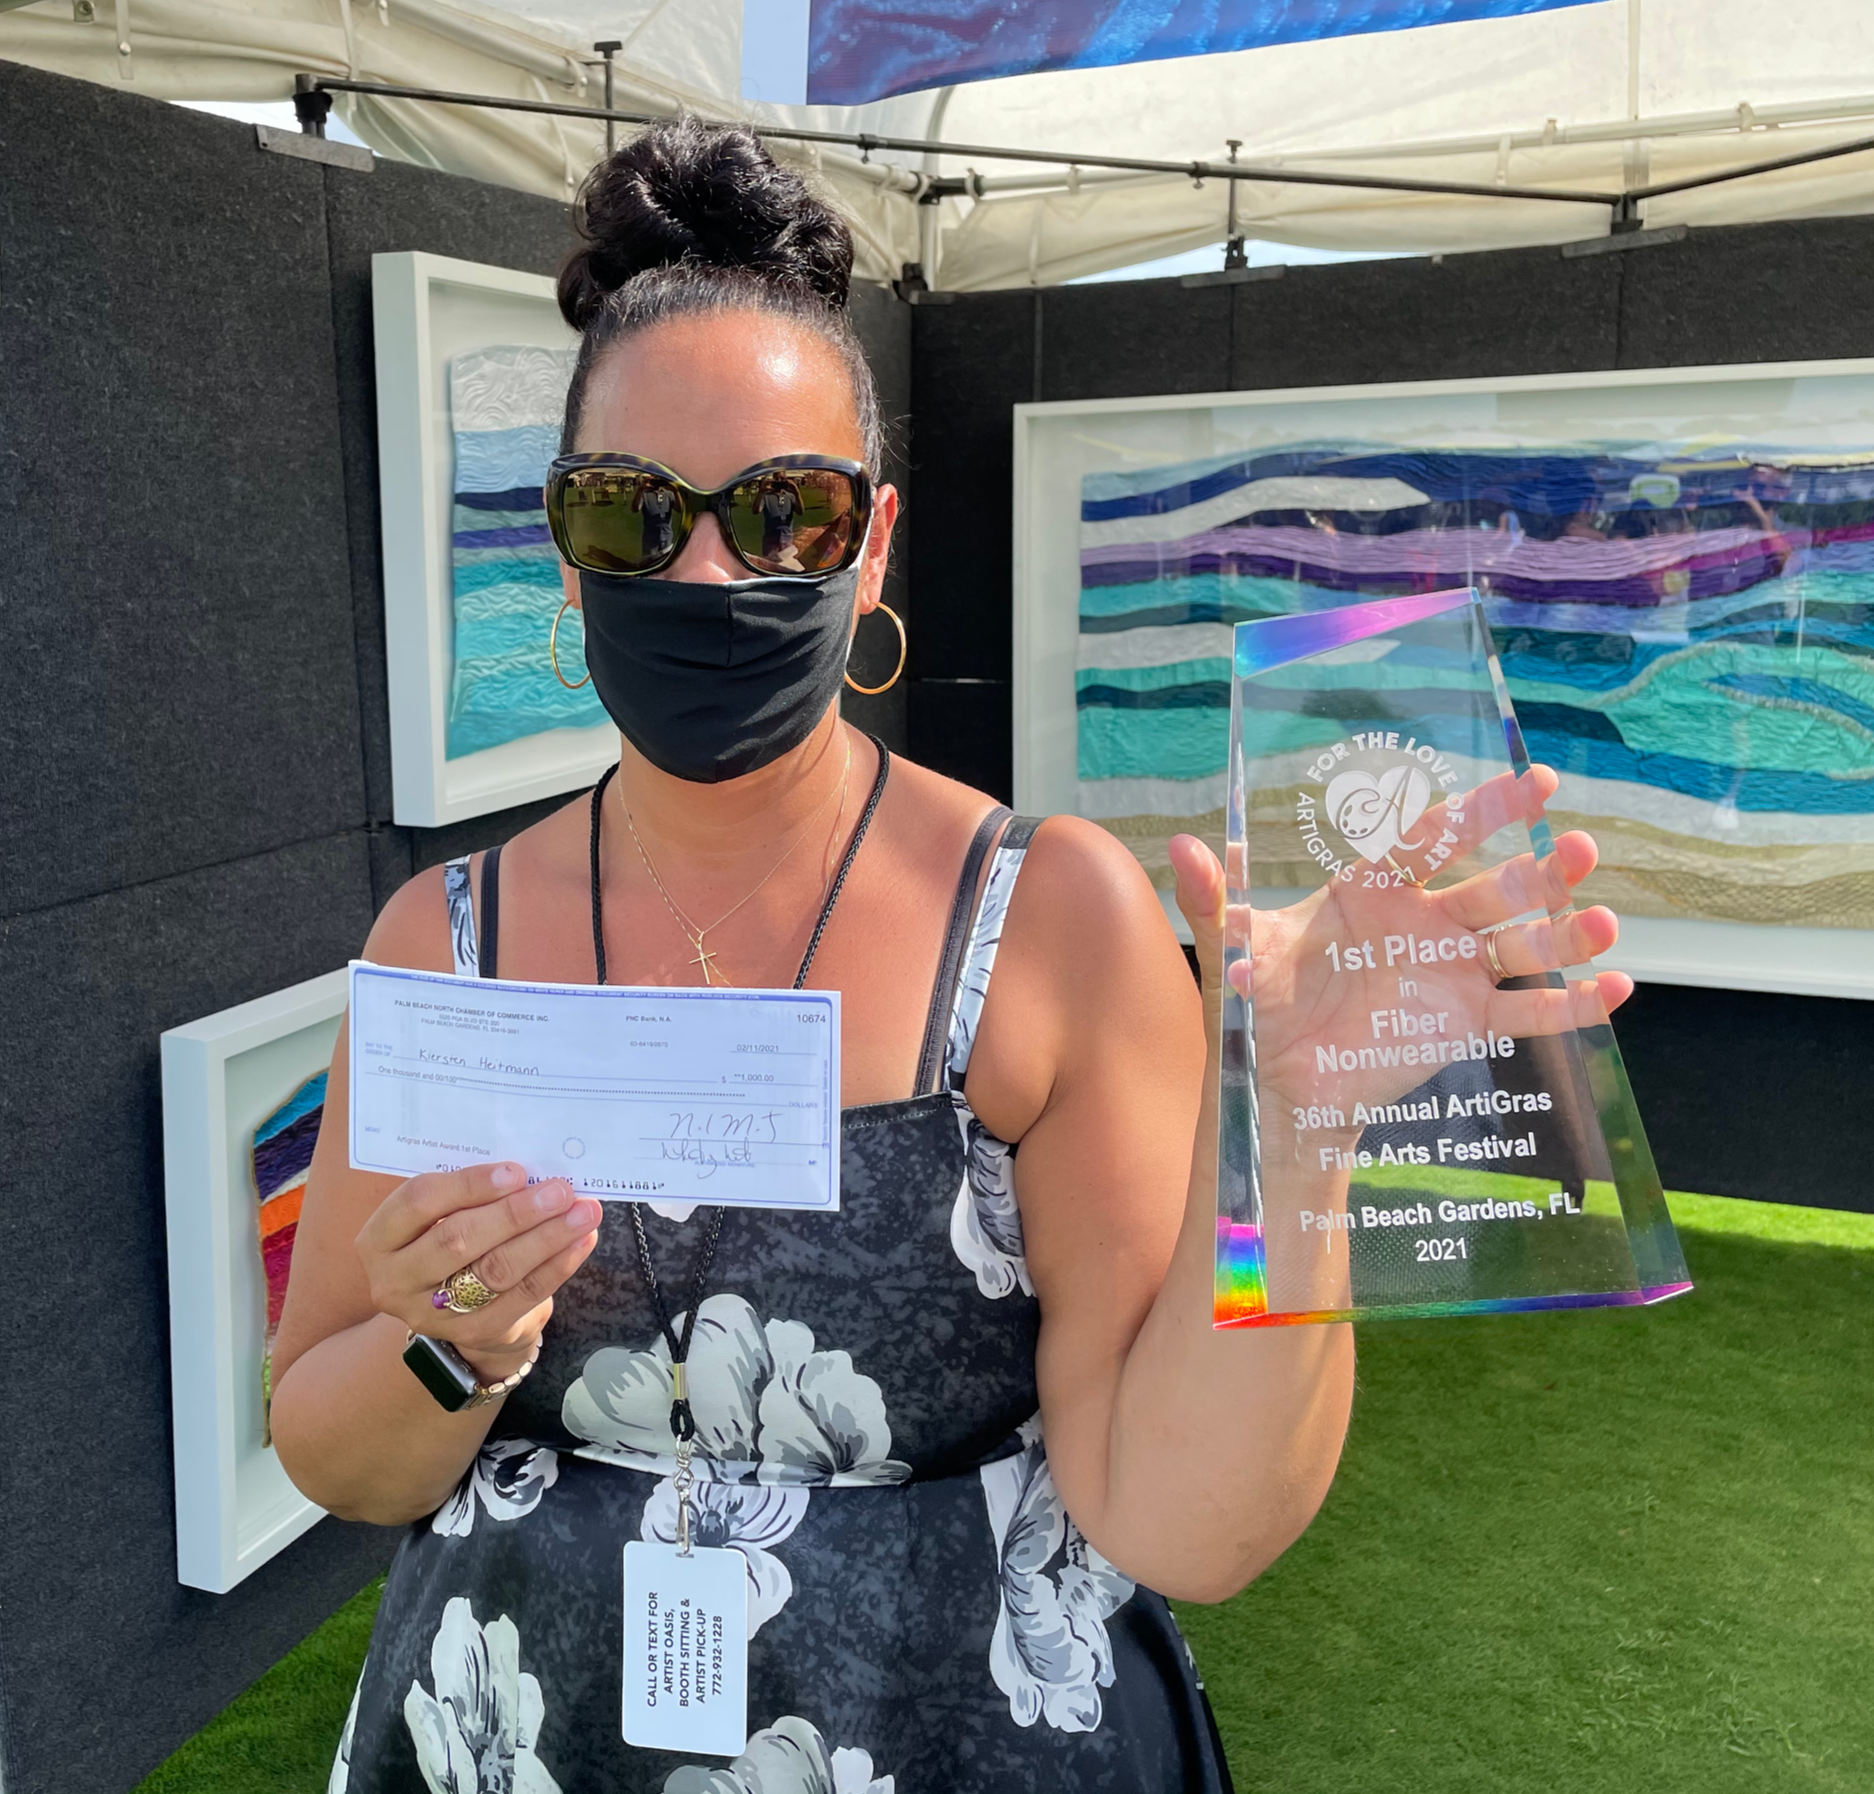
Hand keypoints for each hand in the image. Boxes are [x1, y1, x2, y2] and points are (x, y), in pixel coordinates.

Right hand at [355, 1162, 601, 1378]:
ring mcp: (432, 1313)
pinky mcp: (473, 1332)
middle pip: (458, 1239)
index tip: (516, 1171)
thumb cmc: (452, 1239)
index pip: (419, 1202)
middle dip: (515, 1212)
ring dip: (545, 1237)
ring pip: (494, 1270)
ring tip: (582, 1212)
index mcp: (380, 1238)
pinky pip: (522, 1296)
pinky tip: (581, 1241)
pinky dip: (558, 1265)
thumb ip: (468, 1192)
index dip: (469, 1185)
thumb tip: (529, 1169)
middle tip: (560, 1191)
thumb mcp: (441, 1215)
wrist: (455, 1309)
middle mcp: (396, 1280)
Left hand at [1169, 765, 1633, 1117]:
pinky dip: (1572, 1003)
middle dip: (1537, 870)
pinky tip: (1616, 987)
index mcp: (1372, 888)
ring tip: (1602, 920)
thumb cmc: (1256, 1007)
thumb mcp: (1235, 953)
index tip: (1531, 781)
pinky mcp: (1466, 1021)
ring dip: (1565, 931)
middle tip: (1578, 848)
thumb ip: (1219, 901)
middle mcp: (1422, 920)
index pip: (1431, 839)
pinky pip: (1527, 1010)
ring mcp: (1450, 970)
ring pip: (1520, 943)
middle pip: (1491, 886)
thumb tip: (1185, 845)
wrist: (1277, 1085)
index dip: (1480, 810)